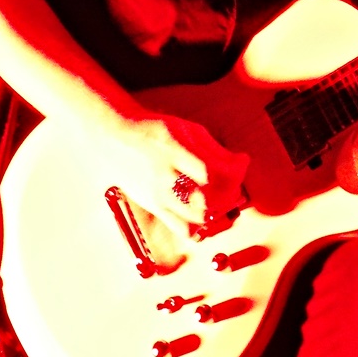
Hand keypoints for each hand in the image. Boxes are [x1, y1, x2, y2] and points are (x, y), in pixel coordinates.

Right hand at [98, 111, 249, 238]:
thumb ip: (211, 147)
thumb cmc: (156, 131)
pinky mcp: (153, 207)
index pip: (210, 171)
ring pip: (197, 218)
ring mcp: (157, 195)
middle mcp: (164, 175)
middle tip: (234, 182)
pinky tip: (206, 213)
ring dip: (217, 210)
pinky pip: (182, 228)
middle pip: (206, 199)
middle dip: (229, 193)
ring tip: (222, 197)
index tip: (242, 161)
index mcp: (173, 150)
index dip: (234, 170)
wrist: (116, 138)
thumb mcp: (184, 128)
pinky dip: (201, 226)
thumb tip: (239, 163)